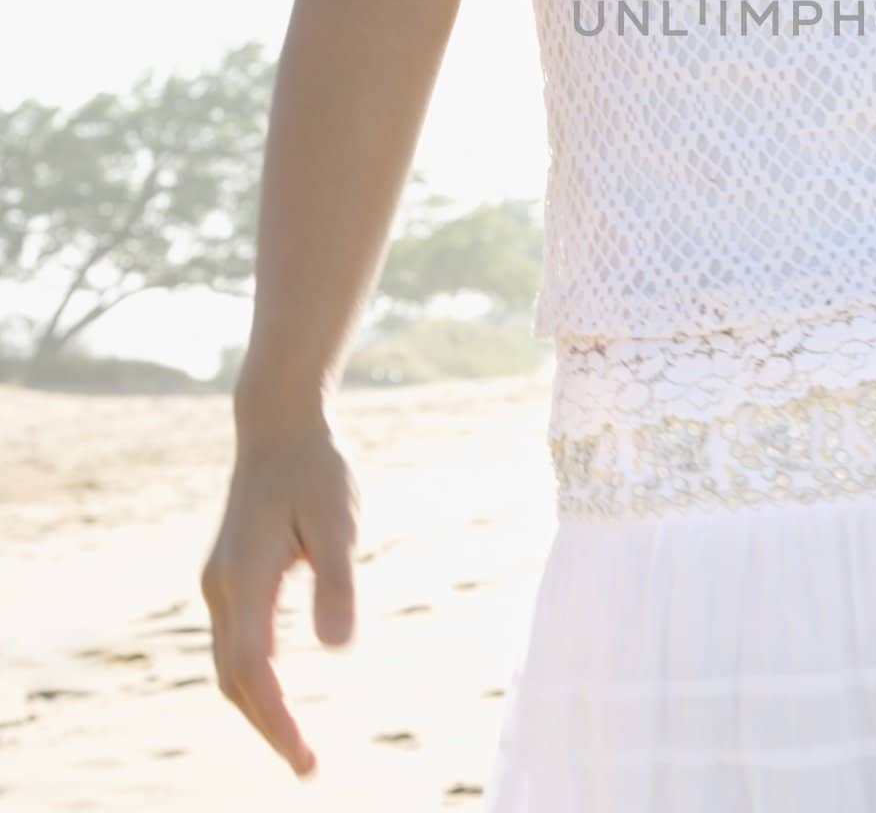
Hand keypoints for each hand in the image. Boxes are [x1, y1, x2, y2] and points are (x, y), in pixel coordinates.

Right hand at [199, 419, 360, 776]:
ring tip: (296, 740)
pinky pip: (236, 641)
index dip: (275, 721)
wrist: (279, 425)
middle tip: (307, 765)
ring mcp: (222, 581)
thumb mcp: (338, 520)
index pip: (252, 672)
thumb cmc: (315, 469)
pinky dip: (254, 676)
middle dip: (267, 724)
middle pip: (234, 677)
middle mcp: (223, 588)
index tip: (304, 759)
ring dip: (258, 704)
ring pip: (229, 663)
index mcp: (245, 580)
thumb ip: (336, 581)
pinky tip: (280, 689)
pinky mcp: (232, 574)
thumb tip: (337, 651)